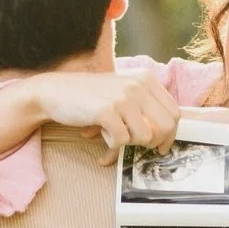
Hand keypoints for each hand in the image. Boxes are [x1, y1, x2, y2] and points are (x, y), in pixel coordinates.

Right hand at [31, 70, 180, 158]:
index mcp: (146, 79)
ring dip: (128, 144)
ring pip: (145, 137)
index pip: (174, 112)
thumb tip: (163, 139)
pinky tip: (97, 134)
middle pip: (166, 126)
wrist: (54, 91)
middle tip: (140, 148)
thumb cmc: (89, 97)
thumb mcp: (122, 92)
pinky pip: (121, 141)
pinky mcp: (106, 111)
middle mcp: (138, 86)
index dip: (170, 134)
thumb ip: (143, 108)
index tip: (161, 145)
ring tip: (111, 136)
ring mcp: (123, 98)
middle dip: (155, 143)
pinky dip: (110, 145)